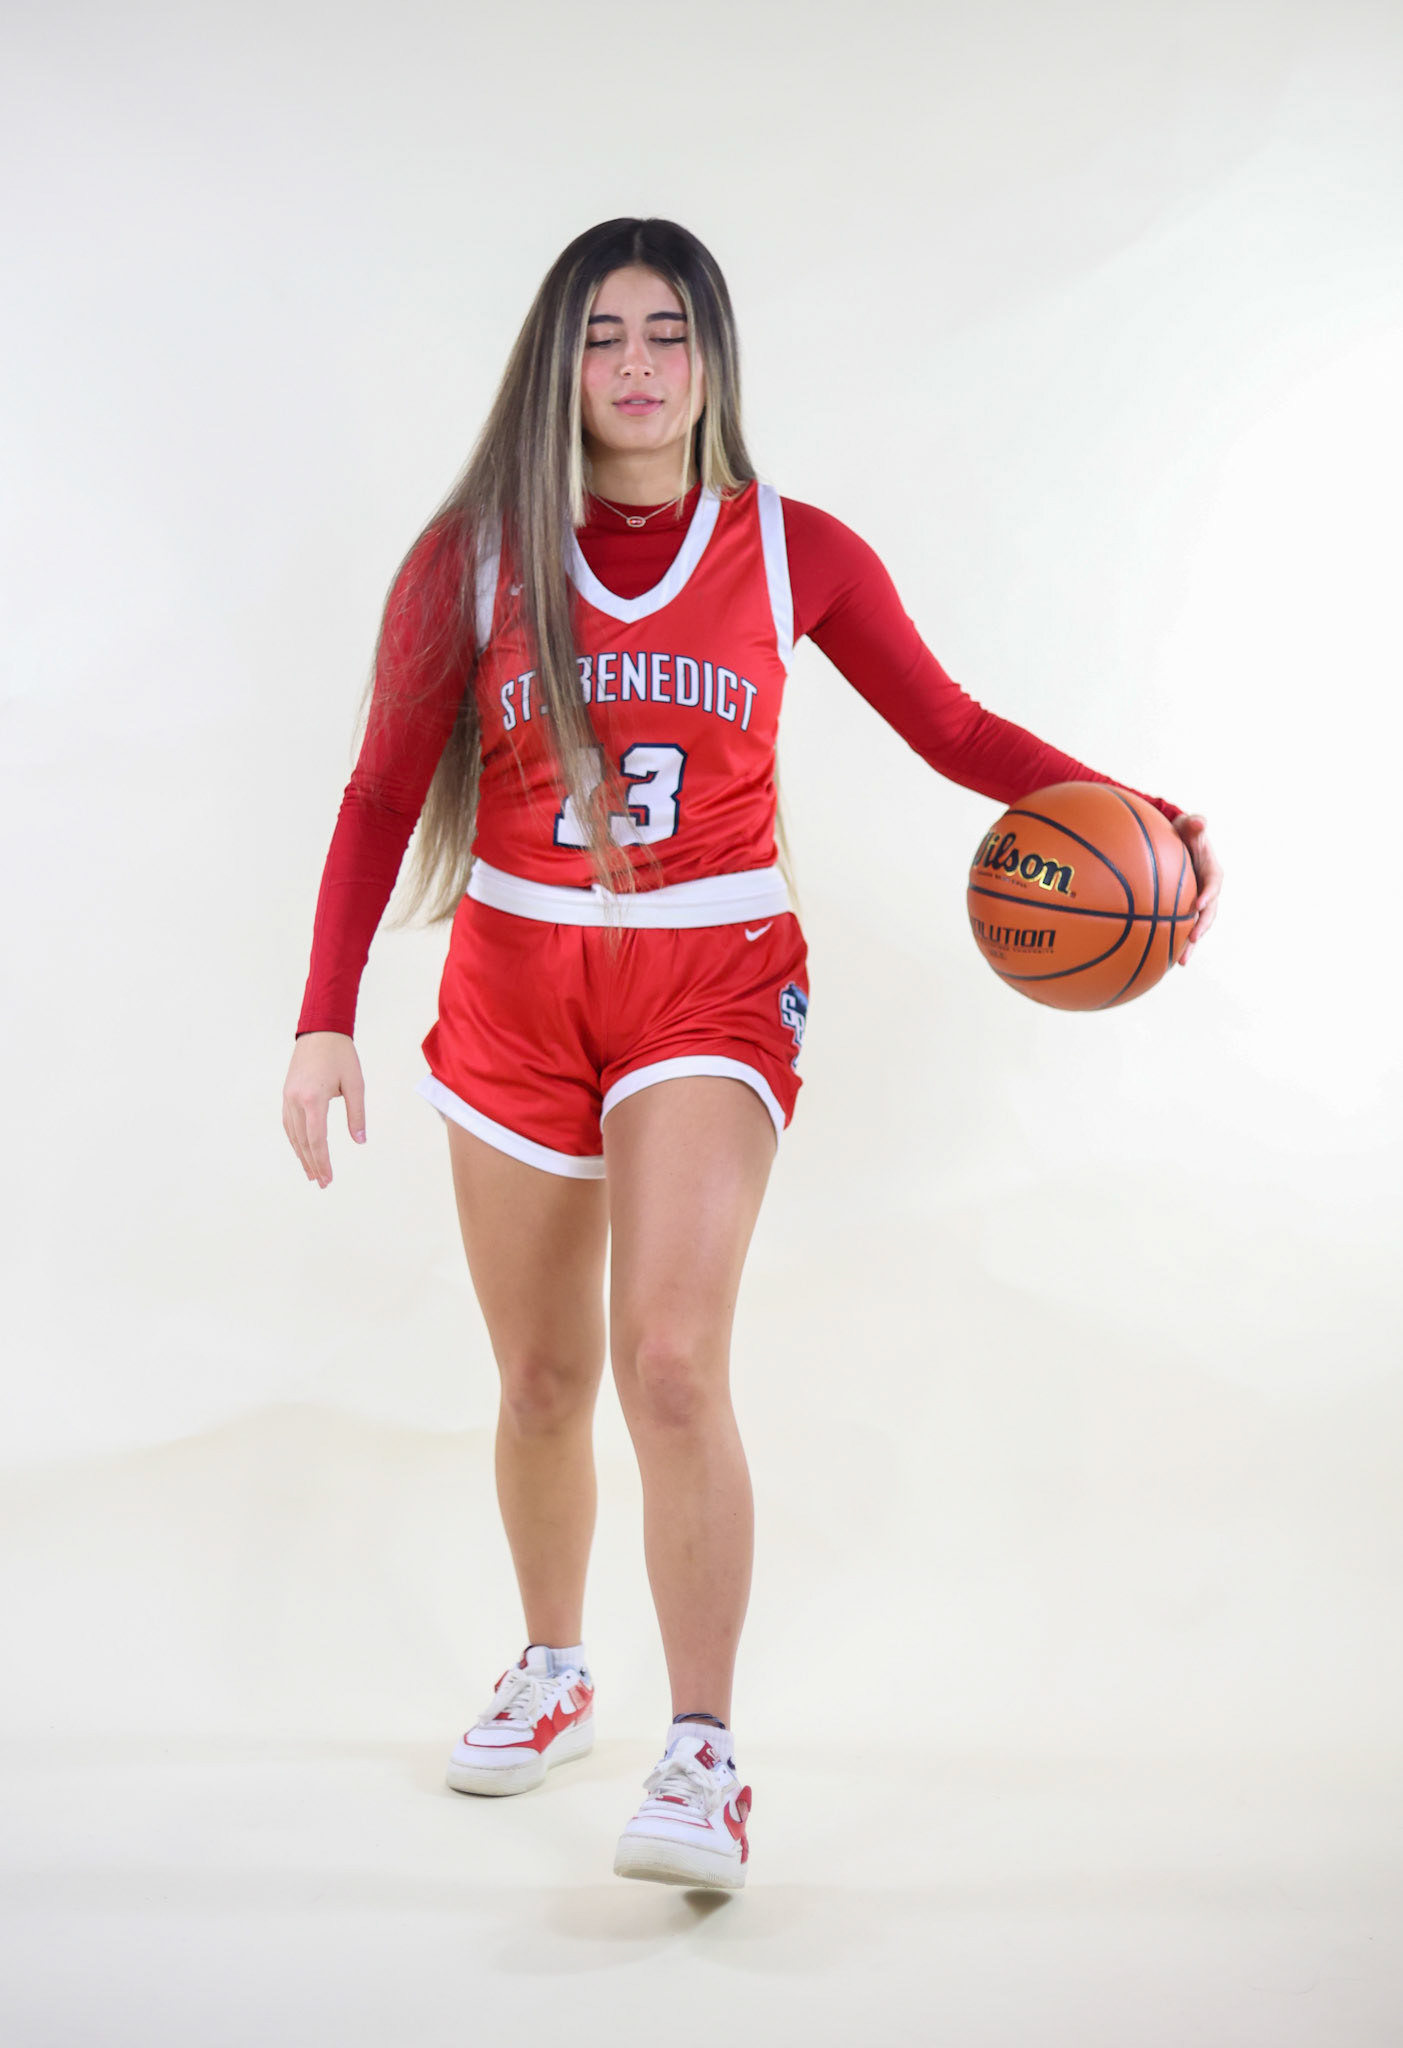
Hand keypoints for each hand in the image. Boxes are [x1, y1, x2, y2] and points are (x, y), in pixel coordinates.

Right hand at [282, 1032, 365, 1187]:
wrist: (320, 1031)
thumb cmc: (341, 1056)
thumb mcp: (355, 1084)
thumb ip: (357, 1114)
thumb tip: (360, 1141)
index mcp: (313, 1098)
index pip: (317, 1139)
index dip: (322, 1161)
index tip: (329, 1178)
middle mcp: (296, 1100)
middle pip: (303, 1141)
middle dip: (312, 1164)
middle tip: (322, 1183)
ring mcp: (288, 1097)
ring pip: (293, 1134)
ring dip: (302, 1155)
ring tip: (311, 1173)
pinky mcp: (287, 1093)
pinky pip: (288, 1123)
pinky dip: (295, 1140)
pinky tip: (302, 1150)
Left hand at [1172, 813, 1221, 965]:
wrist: (1176, 842)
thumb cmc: (1183, 832)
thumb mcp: (1188, 825)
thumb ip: (1194, 824)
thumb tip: (1200, 821)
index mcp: (1212, 871)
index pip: (1214, 883)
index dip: (1209, 894)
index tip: (1200, 904)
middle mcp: (1207, 890)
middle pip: (1209, 912)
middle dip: (1202, 926)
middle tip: (1193, 939)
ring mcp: (1197, 902)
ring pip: (1197, 925)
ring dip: (1190, 944)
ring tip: (1181, 961)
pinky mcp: (1186, 910)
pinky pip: (1182, 928)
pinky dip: (1176, 943)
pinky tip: (1164, 960)